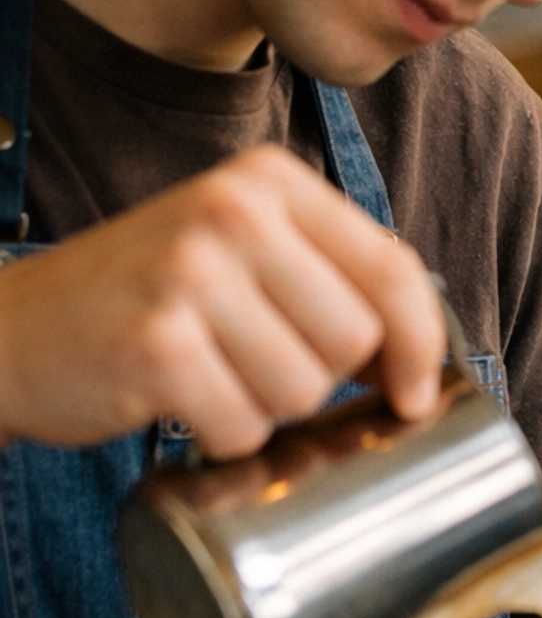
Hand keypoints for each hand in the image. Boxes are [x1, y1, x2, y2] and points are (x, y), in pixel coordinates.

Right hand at [0, 144, 445, 454]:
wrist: (14, 328)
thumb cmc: (146, 298)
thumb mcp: (239, 249)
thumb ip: (329, 277)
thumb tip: (424, 362)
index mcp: (270, 180)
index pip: (393, 268)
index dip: (419, 344)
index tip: (415, 394)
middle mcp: (235, 211)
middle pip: (353, 340)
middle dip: (318, 377)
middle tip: (252, 363)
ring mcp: (192, 273)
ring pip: (303, 389)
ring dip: (264, 410)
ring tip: (210, 376)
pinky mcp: (157, 343)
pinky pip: (243, 428)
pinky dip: (220, 437)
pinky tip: (180, 402)